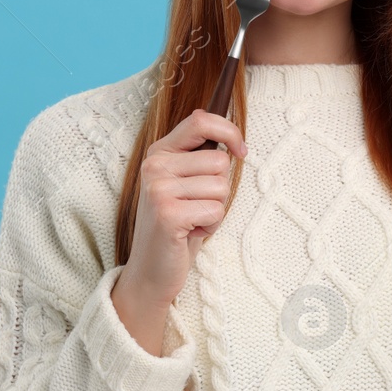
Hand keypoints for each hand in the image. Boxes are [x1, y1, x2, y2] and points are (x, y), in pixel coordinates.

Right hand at [120, 109, 247, 309]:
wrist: (150, 271)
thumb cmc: (175, 227)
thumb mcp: (182, 185)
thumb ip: (198, 160)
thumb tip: (232, 141)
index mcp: (159, 152)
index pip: (200, 120)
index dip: (228, 131)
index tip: (241, 150)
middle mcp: (155, 166)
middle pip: (220, 161)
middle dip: (220, 189)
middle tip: (196, 207)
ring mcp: (159, 189)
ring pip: (221, 188)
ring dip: (215, 211)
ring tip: (192, 221)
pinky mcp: (168, 214)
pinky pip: (216, 211)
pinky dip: (211, 227)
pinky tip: (190, 233)